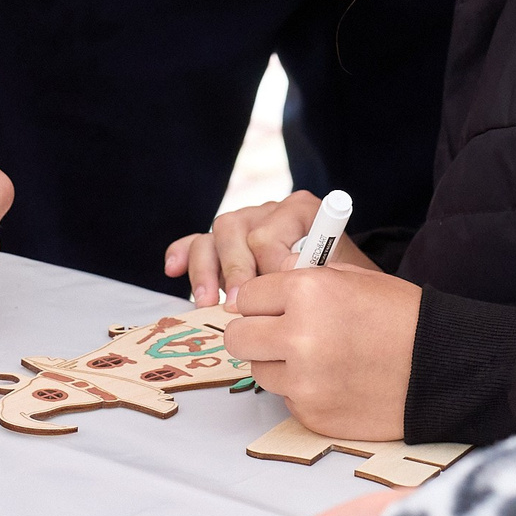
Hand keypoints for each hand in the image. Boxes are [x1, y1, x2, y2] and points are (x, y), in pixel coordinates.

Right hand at [166, 191, 366, 305]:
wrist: (342, 292)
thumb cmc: (341, 286)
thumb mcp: (340, 277)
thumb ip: (316, 273)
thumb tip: (286, 278)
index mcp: (300, 211)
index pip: (269, 231)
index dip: (270, 263)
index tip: (280, 290)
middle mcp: (268, 212)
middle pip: (235, 228)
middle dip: (235, 270)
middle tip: (238, 304)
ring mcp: (243, 227)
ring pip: (213, 235)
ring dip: (207, 271)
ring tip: (207, 303)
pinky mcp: (223, 246)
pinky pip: (196, 241)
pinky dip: (183, 254)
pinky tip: (173, 270)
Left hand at [226, 262, 422, 442]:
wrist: (442, 368)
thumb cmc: (400, 318)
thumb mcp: (351, 278)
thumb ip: (302, 279)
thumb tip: (261, 285)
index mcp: (306, 292)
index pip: (247, 297)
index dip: (261, 302)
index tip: (272, 308)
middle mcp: (298, 336)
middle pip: (238, 338)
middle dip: (254, 334)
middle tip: (277, 335)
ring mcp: (304, 381)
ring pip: (259, 371)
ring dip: (278, 364)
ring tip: (318, 358)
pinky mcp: (313, 415)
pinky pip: (286, 399)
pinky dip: (302, 391)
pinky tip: (335, 381)